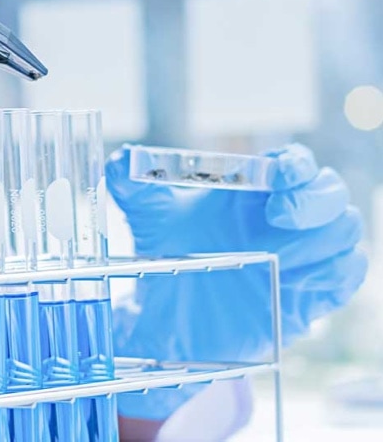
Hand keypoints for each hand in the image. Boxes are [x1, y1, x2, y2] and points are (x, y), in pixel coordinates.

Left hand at [106, 144, 366, 420]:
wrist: (166, 314)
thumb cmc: (164, 254)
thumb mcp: (143, 215)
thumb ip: (131, 182)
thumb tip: (124, 159)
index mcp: (252, 191)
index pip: (294, 164)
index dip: (296, 164)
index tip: (279, 173)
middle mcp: (283, 218)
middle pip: (331, 192)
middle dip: (314, 201)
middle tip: (278, 217)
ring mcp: (302, 255)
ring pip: (345, 231)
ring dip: (321, 239)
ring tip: (279, 256)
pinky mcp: (311, 293)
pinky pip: (348, 273)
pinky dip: (334, 272)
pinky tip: (296, 280)